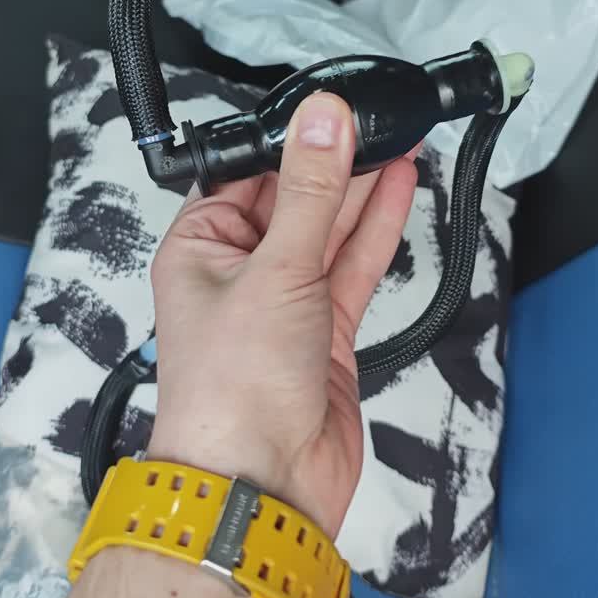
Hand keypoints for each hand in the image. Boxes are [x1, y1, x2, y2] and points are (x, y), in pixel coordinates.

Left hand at [149, 93, 416, 538]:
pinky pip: (352, 266)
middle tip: (377, 119)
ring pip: (328, 230)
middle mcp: (239, 271)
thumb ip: (310, 194)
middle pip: (293, 199)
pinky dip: (376, 230)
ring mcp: (284, 301)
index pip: (246, 175)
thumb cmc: (231, 392)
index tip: (330, 110)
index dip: (289, 141)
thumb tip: (322, 121)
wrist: (263, 486)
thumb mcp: (275, 271)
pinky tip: (397, 191)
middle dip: (335, 162)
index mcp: (200, 248)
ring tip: (397, 141)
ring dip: (363, 190)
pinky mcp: (324, 330)